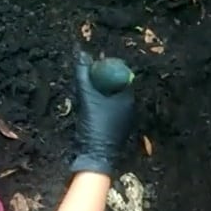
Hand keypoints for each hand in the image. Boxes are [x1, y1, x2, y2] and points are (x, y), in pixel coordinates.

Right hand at [71, 50, 134, 175]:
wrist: (96, 157)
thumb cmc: (94, 127)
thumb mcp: (87, 98)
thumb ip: (84, 75)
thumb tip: (81, 54)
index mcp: (128, 98)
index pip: (119, 74)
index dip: (106, 67)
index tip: (93, 65)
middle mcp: (130, 108)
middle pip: (116, 86)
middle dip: (103, 80)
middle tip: (88, 77)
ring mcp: (125, 119)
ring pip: (113, 98)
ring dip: (102, 93)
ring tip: (88, 92)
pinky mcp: (119, 128)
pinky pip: (111, 110)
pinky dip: (102, 105)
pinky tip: (91, 108)